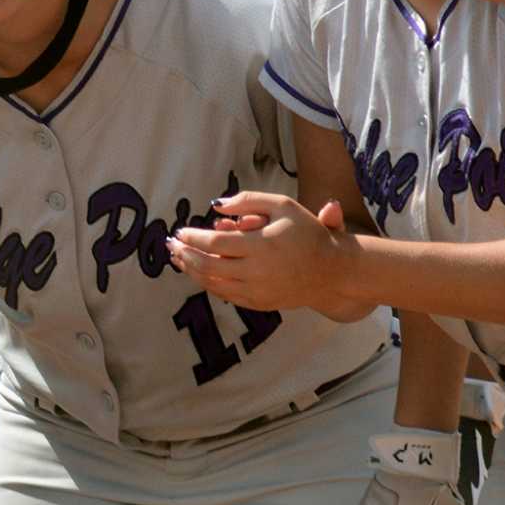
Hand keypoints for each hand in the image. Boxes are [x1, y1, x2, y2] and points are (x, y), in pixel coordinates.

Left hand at [167, 192, 363, 315]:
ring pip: (214, 284)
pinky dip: (209, 284)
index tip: (179, 232)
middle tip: (170, 246)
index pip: (215, 244)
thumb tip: (216, 206)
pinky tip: (199, 273)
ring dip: (192, 271)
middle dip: (185, 256)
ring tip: (178, 259)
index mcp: (262, 246)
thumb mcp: (282, 206)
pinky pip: (227, 295)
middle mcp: (257, 273)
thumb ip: (248, 201)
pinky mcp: (260, 303)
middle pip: (208, 266)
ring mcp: (258, 292)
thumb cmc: (307, 232)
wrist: (333, 270)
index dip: (192, 239)